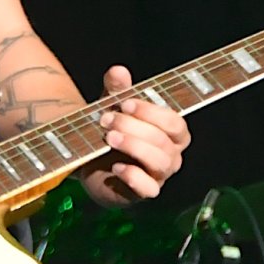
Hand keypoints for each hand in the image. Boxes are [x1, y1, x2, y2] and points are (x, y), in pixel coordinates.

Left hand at [82, 63, 189, 205]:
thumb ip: (116, 90)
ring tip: (108, 137)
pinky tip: (116, 166)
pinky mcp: (141, 192)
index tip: (125, 101)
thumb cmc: (109, 129)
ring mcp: (158, 176)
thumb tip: (118, 71)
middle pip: (164, 141)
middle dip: (134, 127)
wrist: (88, 159)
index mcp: (170, 133)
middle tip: (106, 119)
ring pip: (160, 162)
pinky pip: (149, 189)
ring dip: (133, 146)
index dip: (152, 112)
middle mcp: (170, 155)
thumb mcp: (111, 106)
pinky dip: (133, 177)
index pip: (175, 123)